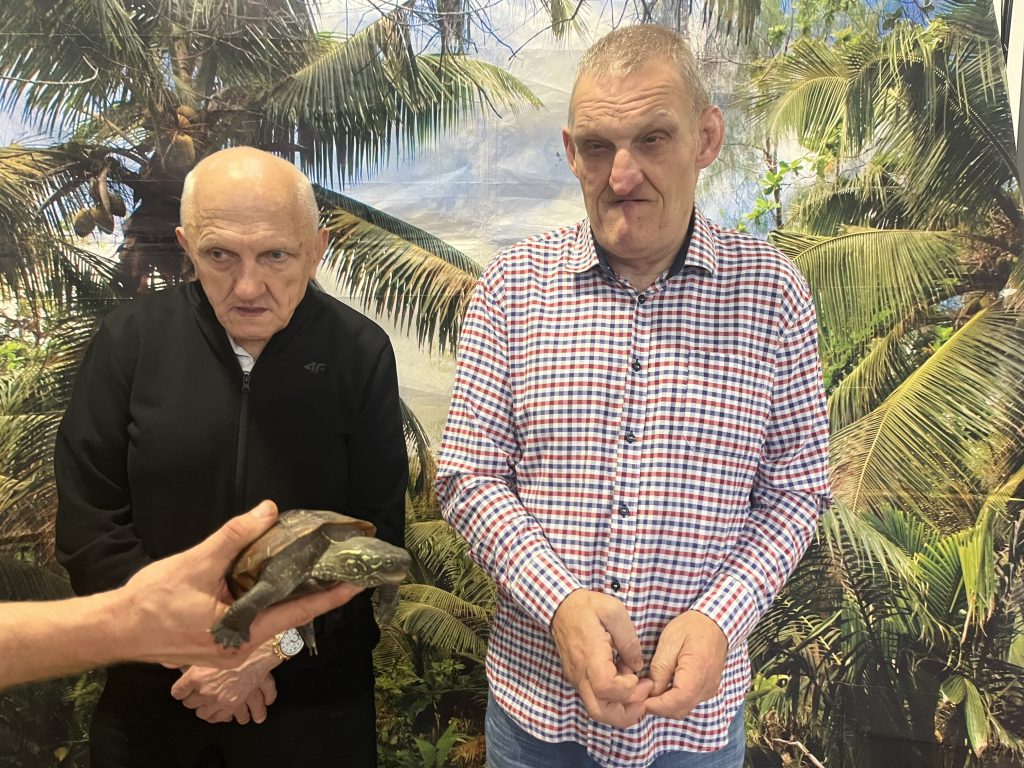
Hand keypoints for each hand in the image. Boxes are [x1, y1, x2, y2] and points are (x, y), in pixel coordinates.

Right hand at [116, 500, 364, 668]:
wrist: (114, 629)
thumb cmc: (152, 602)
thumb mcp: (197, 563)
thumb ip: (235, 536)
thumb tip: (268, 510)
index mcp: (244, 632)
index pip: (301, 611)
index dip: (332, 596)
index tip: (359, 583)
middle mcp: (244, 645)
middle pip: (291, 613)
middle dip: (316, 590)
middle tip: (342, 565)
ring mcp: (232, 646)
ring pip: (272, 615)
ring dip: (291, 591)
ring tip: (316, 565)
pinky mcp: (220, 640)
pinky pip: (254, 617)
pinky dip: (268, 596)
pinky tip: (275, 575)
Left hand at [170, 645, 279, 722]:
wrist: (256, 654)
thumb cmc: (232, 647)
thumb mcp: (206, 649)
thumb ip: (184, 658)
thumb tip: (165, 662)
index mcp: (194, 676)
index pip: (178, 692)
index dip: (180, 691)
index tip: (182, 690)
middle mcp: (204, 690)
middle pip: (189, 703)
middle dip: (191, 699)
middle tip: (195, 694)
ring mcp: (218, 700)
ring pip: (202, 713)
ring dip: (203, 708)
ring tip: (206, 703)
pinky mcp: (231, 705)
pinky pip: (218, 718)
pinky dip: (216, 715)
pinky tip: (217, 710)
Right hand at [551, 589, 651, 727]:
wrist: (560, 607)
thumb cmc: (587, 607)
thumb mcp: (614, 612)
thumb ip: (629, 641)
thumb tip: (636, 666)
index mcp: (590, 655)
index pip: (606, 688)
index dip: (627, 689)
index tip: (637, 675)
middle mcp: (580, 673)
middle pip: (599, 712)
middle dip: (625, 713)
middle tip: (643, 695)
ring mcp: (577, 678)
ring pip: (596, 710)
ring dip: (620, 709)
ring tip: (637, 690)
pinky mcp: (577, 679)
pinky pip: (594, 699)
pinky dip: (613, 700)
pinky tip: (625, 681)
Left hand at [643, 610, 727, 719]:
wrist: (715, 624)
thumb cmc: (691, 628)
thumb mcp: (669, 641)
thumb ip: (660, 668)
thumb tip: (650, 692)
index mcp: (699, 671)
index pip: (679, 700)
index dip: (658, 705)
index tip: (640, 701)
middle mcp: (708, 686)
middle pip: (680, 709)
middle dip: (657, 708)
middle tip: (638, 697)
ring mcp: (709, 690)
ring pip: (684, 708)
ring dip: (664, 706)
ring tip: (647, 693)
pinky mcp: (707, 690)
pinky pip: (688, 702)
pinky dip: (673, 702)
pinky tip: (660, 690)